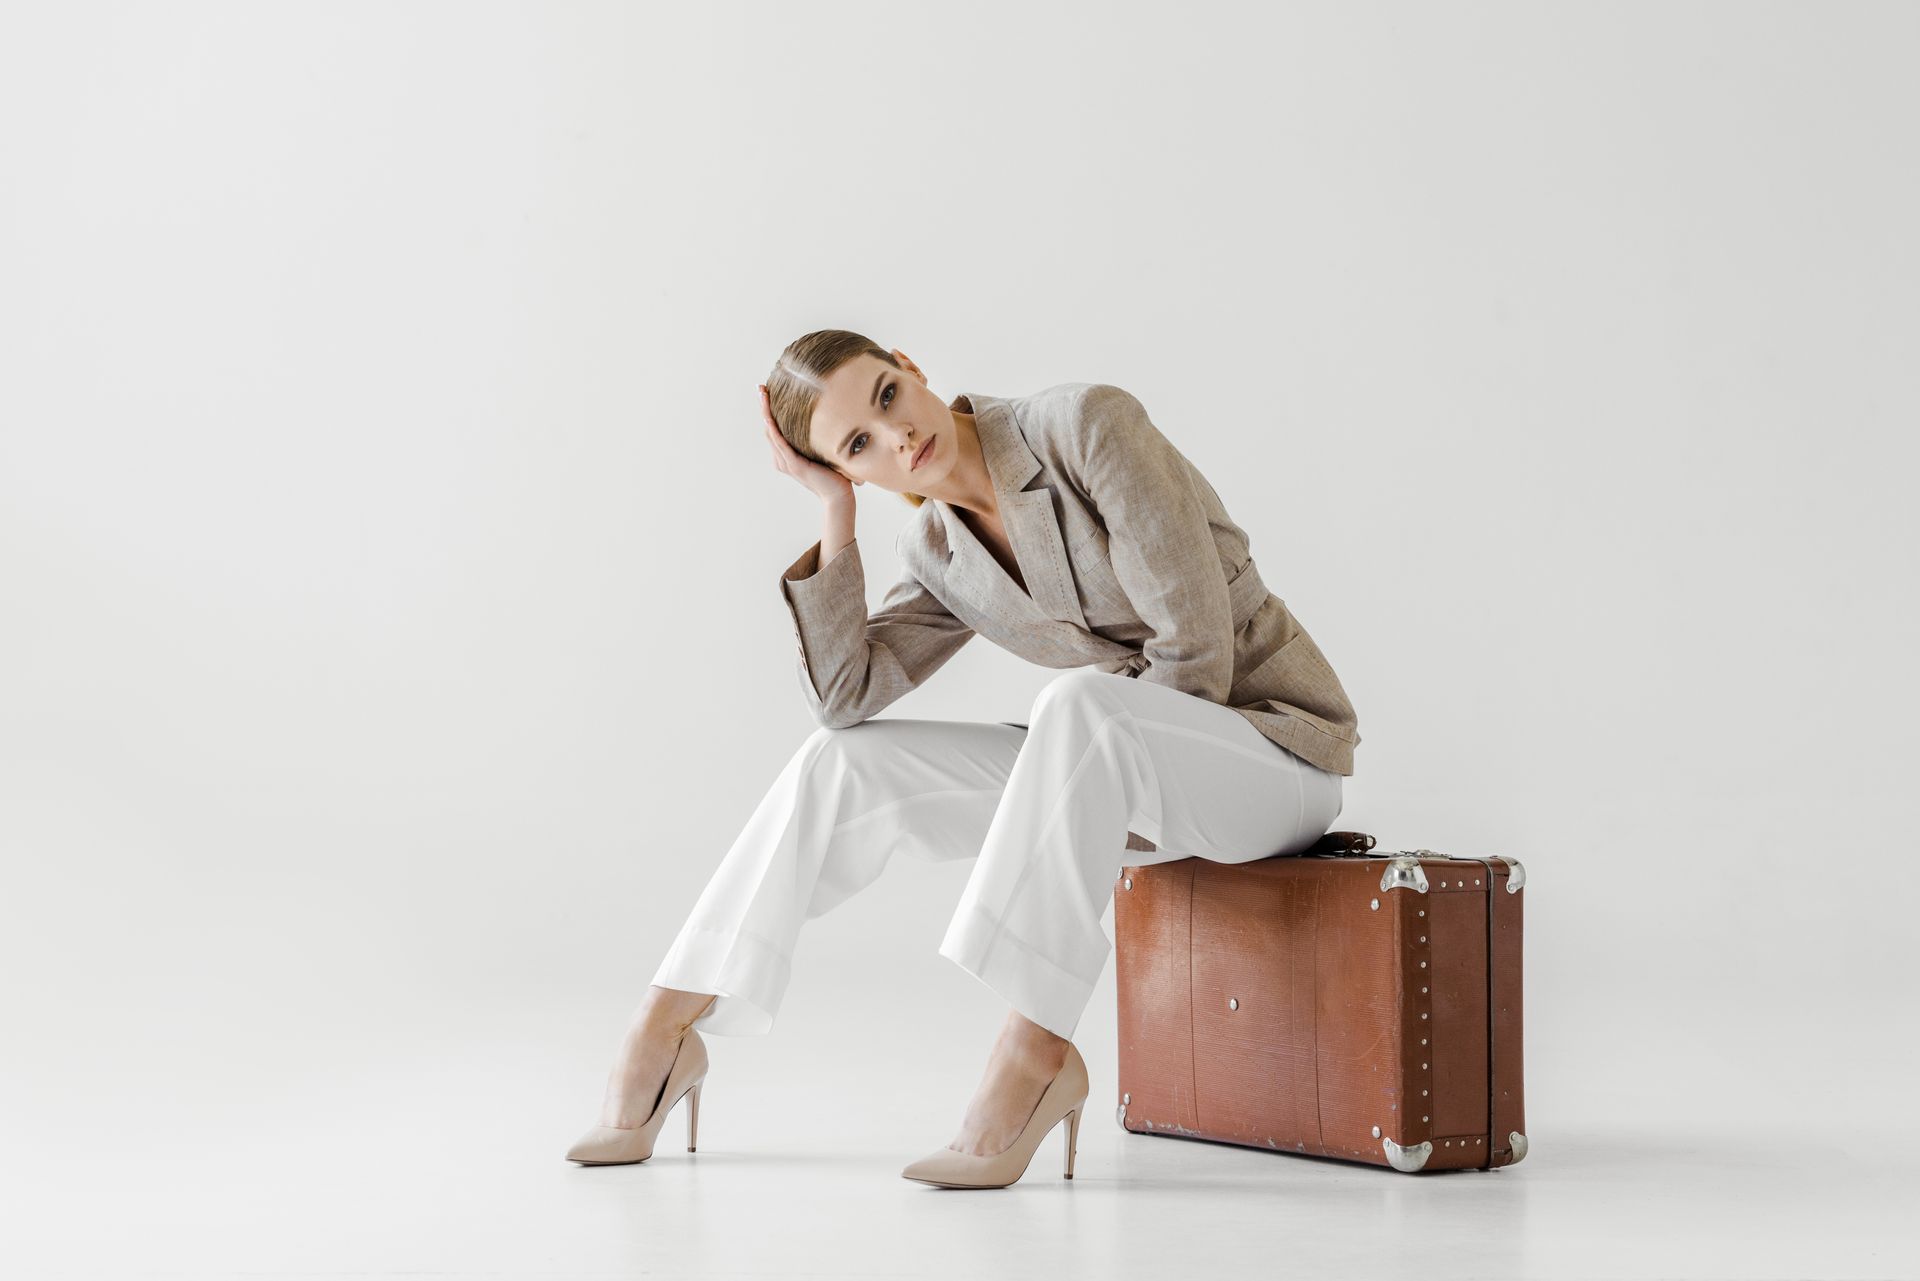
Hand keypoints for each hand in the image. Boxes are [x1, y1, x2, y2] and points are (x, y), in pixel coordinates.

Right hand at [761, 384, 852, 505]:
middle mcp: (781, 459)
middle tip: (760, 388)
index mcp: (785, 456)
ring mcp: (786, 463)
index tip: (766, 392)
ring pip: (771, 433)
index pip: (773, 429)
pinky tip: (769, 417)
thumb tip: (824, 418)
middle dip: (763, 407)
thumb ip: (816, 439)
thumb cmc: (834, 475)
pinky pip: (780, 444)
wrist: (839, 496)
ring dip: (765, 412)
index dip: (768, 411)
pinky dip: (774, 430)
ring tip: (762, 395)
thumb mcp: (821, 452)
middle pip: (768, 428)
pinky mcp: (794, 465)